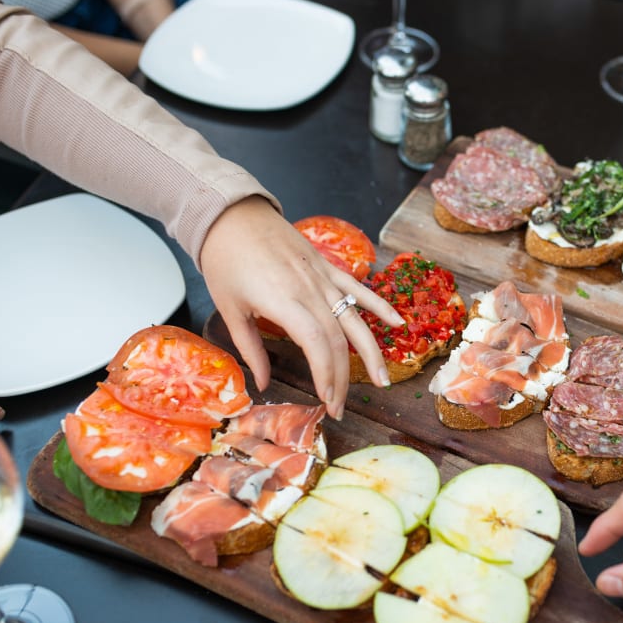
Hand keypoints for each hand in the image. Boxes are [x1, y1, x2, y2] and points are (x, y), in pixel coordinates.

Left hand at [199, 196, 402, 419]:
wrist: (231, 215)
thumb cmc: (224, 261)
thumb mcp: (229, 310)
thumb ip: (250, 349)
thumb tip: (262, 383)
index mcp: (284, 302)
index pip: (318, 346)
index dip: (327, 376)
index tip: (326, 401)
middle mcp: (310, 290)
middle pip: (339, 341)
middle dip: (343, 378)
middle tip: (341, 406)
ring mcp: (323, 278)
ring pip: (356, 320)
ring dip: (372, 352)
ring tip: (383, 381)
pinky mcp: (328, 267)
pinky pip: (359, 290)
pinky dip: (381, 306)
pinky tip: (398, 324)